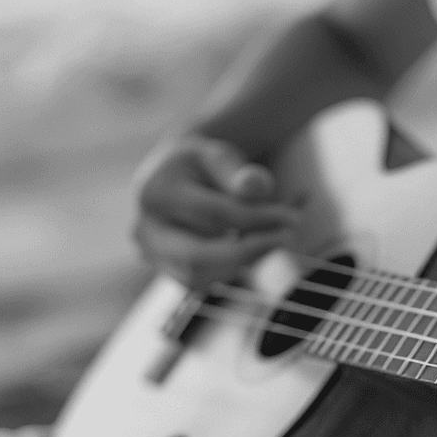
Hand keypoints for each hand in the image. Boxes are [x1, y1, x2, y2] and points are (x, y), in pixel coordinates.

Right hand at [132, 134, 299, 289]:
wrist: (177, 178)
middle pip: (197, 257)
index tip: (292, 217)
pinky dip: (233, 268)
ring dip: (243, 262)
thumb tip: (255, 187)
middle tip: (285, 239)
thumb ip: (237, 171)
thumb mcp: (219, 155)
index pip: (215, 215)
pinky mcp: (168, 272)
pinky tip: (251, 247)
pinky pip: (204, 281)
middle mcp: (144, 230)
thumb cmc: (202, 165)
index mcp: (155, 193)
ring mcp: (152, 257)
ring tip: (270, 237)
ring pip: (201, 276)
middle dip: (248, 252)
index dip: (258, 218)